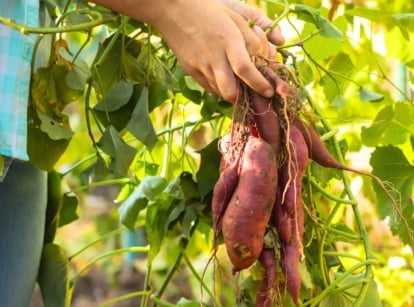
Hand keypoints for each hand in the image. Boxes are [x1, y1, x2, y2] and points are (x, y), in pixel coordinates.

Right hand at [155, 0, 283, 101]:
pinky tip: (223, 77)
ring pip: (219, 91)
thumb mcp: (235, 18)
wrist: (173, 10)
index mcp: (228, 40)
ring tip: (238, 84)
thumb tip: (264, 58)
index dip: (259, 84)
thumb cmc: (210, 11)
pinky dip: (219, 87)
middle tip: (251, 95)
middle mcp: (214, 56)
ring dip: (231, 92)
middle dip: (242, 99)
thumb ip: (252, 40)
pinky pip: (208, 86)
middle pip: (229, 91)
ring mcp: (200, 65)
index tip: (269, 92)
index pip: (245, 69)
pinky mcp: (190, 70)